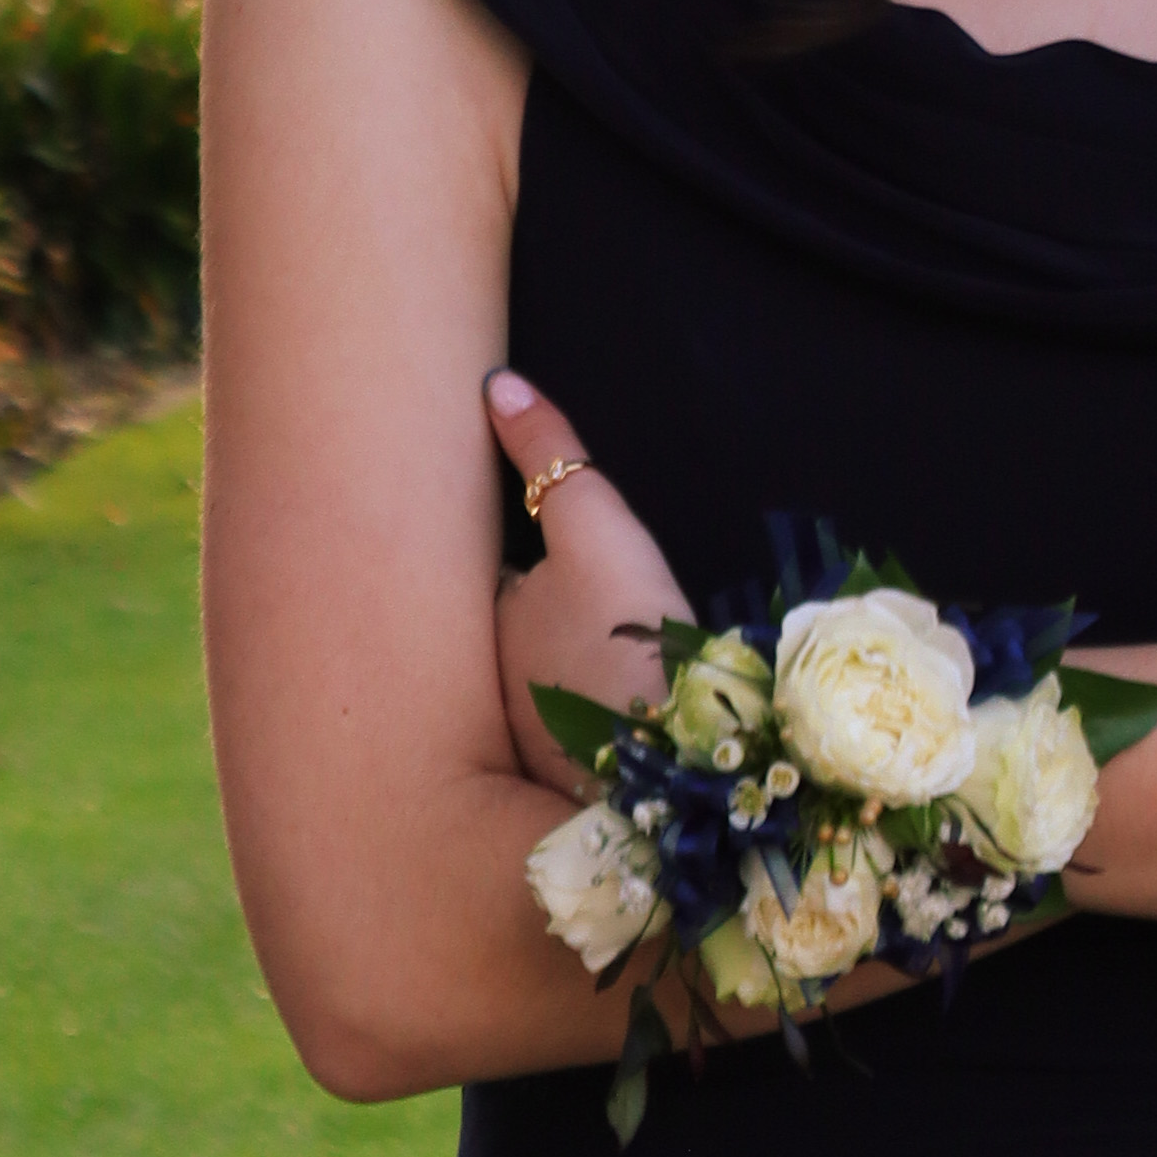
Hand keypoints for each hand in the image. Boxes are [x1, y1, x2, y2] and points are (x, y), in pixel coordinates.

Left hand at [484, 374, 695, 797]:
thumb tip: (497, 383)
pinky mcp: (566, 774)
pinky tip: (616, 702)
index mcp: (488, 615)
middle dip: (523, 611)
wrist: (671, 759)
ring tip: (597, 645)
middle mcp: (485, 680)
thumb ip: (552, 453)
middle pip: (508, 623)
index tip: (524, 530)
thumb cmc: (624, 630)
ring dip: (551, 662)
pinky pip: (563, 723)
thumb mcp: (595, 527)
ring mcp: (523, 734)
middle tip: (576, 596)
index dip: (509, 547)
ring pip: (534, 676)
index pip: (489, 567)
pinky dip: (577, 707)